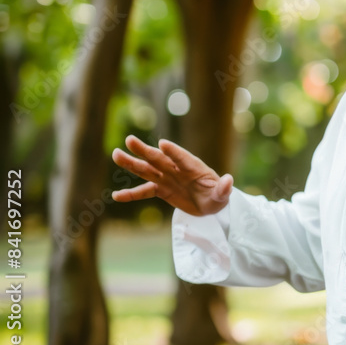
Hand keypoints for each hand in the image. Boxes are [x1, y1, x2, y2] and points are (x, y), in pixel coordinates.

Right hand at [111, 135, 233, 215]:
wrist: (210, 205)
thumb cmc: (218, 196)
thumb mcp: (223, 195)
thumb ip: (224, 188)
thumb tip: (229, 180)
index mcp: (193, 167)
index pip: (182, 157)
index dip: (173, 152)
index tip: (162, 144)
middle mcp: (176, 169)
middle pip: (159, 158)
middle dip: (145, 150)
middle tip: (129, 140)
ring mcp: (167, 178)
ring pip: (147, 169)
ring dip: (131, 163)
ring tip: (116, 154)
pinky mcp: (161, 189)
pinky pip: (144, 191)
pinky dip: (131, 194)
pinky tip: (116, 196)